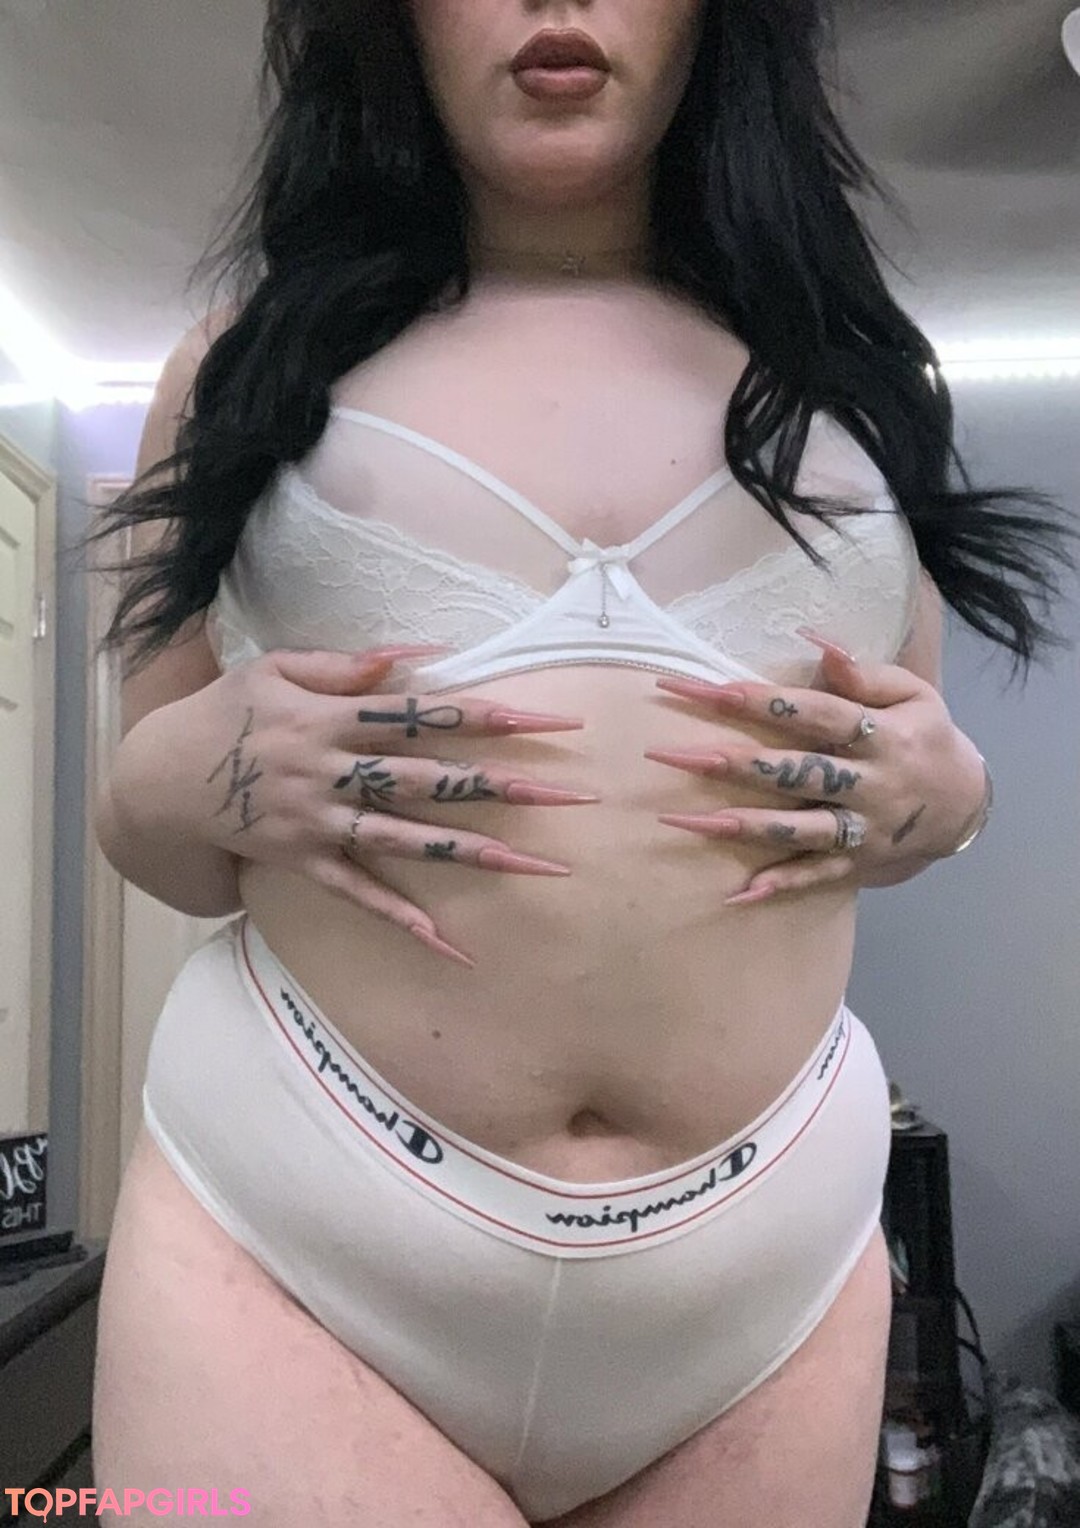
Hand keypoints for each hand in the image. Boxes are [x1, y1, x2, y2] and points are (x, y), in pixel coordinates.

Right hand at [164, 643, 594, 964]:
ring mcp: (320, 822)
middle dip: (505, 786)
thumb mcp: (274, 669)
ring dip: (476, 854)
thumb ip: (345, 663)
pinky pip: (358, 895)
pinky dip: (402, 919)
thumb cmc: (227, 713)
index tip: (547, 718)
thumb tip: (420, 652)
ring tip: (539, 869)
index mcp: (330, 716)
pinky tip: (450, 944)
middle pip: (431, 779)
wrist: (159, 779)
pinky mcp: (306, 862)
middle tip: (573, 797)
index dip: (487, 715)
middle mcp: (331, 770)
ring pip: (408, 841)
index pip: (425, 713)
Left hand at [645, 633, 986, 905]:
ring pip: (796, 830)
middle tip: (669, 754)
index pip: (811, 712)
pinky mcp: (856, 864)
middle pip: (793, 772)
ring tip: (681, 821)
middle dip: (730, 763)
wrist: (966, 807)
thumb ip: (862, 673)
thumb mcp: (912, 695)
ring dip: (739, 826)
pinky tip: (736, 894)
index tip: (700, 688)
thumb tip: (814, 638)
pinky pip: (814, 878)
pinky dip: (779, 886)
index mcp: (880, 736)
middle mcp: (869, 785)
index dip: (756, 699)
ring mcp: (861, 830)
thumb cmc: (924, 738)